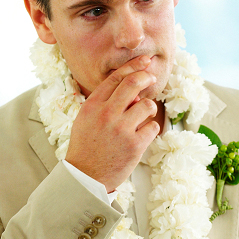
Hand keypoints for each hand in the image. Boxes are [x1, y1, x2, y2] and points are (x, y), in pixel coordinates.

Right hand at [65, 56, 159, 191]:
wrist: (86, 177)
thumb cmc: (87, 146)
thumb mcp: (86, 119)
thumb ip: (106, 103)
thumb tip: (134, 93)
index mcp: (92, 106)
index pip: (116, 78)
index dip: (133, 66)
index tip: (145, 61)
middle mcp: (106, 114)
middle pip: (134, 84)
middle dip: (146, 77)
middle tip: (151, 78)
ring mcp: (121, 130)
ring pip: (147, 105)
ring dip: (147, 110)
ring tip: (140, 120)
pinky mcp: (135, 145)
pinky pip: (153, 126)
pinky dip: (150, 129)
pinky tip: (140, 136)